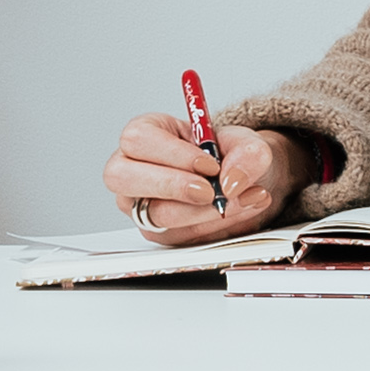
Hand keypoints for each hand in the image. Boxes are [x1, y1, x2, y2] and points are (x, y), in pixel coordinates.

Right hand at [107, 110, 305, 245]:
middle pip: (122, 178)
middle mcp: (131, 170)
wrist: (241, 180)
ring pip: (153, 214)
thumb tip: (232, 181)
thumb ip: (247, 153)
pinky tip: (236, 211)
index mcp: (145, 134)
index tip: (209, 165)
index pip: (138, 140)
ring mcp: (138, 204)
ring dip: (201, 212)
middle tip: (210, 191)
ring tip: (238, 199)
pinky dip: (212, 226)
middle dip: (171, 186)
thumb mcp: (245, 142)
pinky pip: (176, 235)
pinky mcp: (156, 231)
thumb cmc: (228, 154)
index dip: (172, 154)